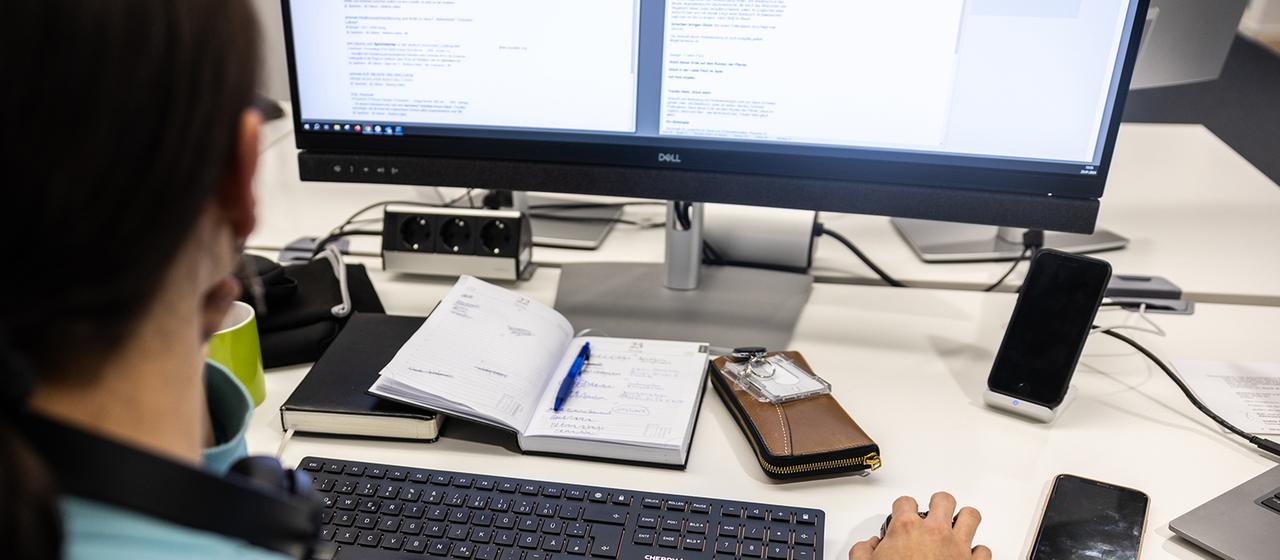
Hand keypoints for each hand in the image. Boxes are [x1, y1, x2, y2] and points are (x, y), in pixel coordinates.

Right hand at [849, 492, 988, 559]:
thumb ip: (863, 550)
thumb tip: (868, 546)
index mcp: (907, 528)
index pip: (905, 502)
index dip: (902, 508)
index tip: (902, 514)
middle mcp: (935, 532)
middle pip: (943, 500)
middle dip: (938, 505)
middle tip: (932, 514)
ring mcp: (958, 546)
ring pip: (971, 516)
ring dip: (964, 520)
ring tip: (956, 526)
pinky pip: (983, 550)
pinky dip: (976, 552)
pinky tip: (969, 555)